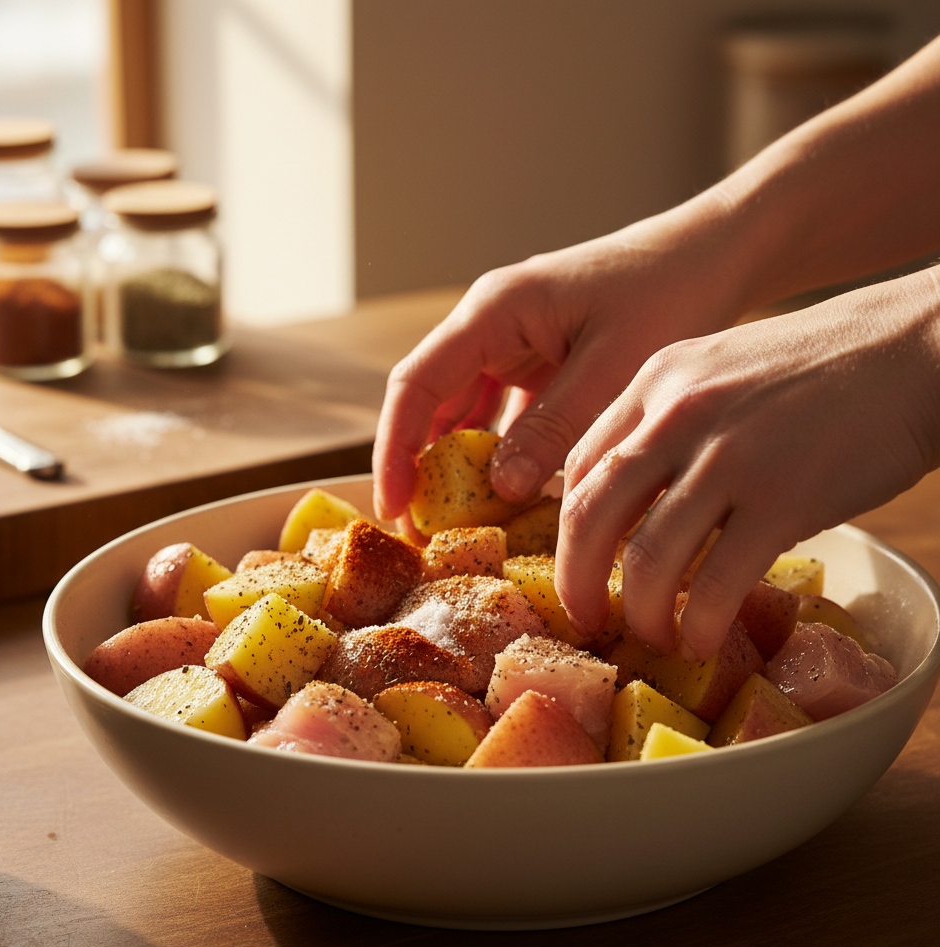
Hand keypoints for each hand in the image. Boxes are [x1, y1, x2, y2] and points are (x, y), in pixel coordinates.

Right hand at [372, 195, 751, 523]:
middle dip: (418, 466)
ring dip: (453, 464)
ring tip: (452, 524)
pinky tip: (503, 496)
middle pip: (429, 401)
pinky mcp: (536, 362)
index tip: (392, 508)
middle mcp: (490, 324)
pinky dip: (496, 455)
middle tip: (421, 532)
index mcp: (495, 310)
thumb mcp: (613, 366)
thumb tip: (500, 488)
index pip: (417, 384)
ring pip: (460, 411)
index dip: (396, 449)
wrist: (713, 255)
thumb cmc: (669, 292)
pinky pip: (499, 415)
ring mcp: (511, 343)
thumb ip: (555, 426)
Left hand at [556, 269, 939, 659]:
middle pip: (591, 515)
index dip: (565, 529)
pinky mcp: (783, 498)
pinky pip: (718, 581)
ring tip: (654, 635)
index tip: (574, 566)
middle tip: (586, 617)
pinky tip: (703, 639)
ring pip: (648, 557)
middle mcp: (678, 416)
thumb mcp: (717, 372)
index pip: (579, 466)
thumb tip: (631, 495)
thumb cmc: (816, 367)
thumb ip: (667, 424)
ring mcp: (729, 457)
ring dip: (642, 612)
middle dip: (576, 581)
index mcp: (654, 383)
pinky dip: (701, 623)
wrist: (911, 349)